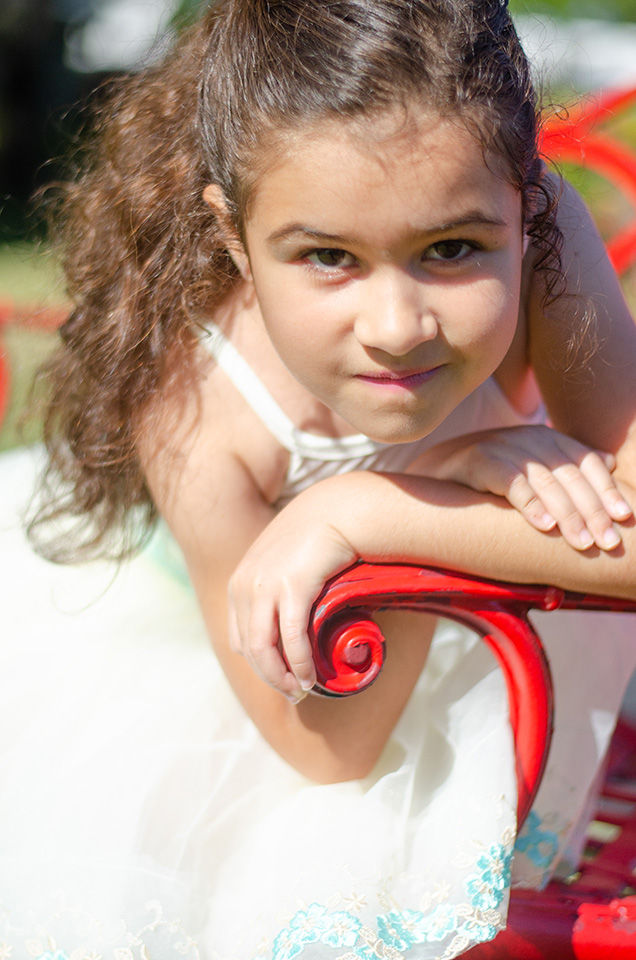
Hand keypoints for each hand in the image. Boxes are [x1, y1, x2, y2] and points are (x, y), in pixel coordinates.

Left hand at [227, 488, 358, 701]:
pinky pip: (291, 636)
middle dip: (271, 677)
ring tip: (303, 689)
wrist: (339, 509)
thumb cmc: (318, 539)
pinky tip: (311, 674)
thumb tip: (290, 624)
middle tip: (296, 693)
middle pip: (249, 649)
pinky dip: (300, 661)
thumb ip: (277, 590)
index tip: (283, 678)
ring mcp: (264, 586)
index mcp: (239, 583)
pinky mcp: (290, 586)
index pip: (239, 638)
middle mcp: (244, 585)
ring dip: (283, 676)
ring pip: (264, 649)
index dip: (260, 665)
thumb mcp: (284, 564)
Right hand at [414, 425, 631, 551]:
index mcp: (547, 440)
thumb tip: (608, 463)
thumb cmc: (487, 480)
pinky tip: (544, 526)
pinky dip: (529, 503)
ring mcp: (503, 446)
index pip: (587, 462)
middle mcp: (528, 438)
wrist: (432, 474)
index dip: (608, 490)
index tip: (624, 518)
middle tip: (607, 542)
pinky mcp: (478, 459)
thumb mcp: (529, 471)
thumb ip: (563, 469)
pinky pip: (510, 481)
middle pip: (571, 474)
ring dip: (568, 513)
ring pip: (546, 480)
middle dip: (593, 510)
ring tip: (582, 542)